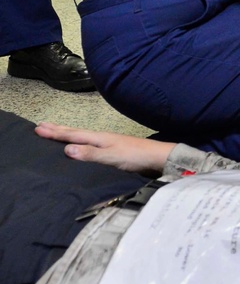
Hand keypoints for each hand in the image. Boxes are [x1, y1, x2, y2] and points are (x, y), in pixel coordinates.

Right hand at [35, 122, 173, 174]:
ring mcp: (107, 143)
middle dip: (58, 129)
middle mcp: (101, 138)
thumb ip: (89, 154)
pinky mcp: (113, 150)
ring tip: (56, 131)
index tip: (38, 128)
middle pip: (75, 132)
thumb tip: (66, 149)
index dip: (55, 133)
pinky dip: (79, 142)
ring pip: (81, 137)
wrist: (158, 158)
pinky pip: (89, 144)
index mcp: (98, 138)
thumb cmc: (135, 157)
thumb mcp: (110, 157)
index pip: (72, 135)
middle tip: (41, 125)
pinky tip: (79, 146)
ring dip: (67, 134)